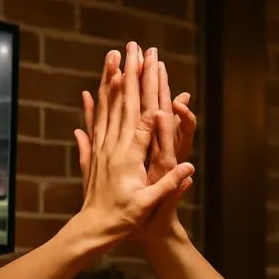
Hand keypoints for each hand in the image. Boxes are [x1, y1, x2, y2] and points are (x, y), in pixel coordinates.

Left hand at [72, 43, 192, 245]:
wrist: (93, 230)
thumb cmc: (124, 219)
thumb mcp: (150, 204)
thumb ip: (169, 185)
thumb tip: (190, 168)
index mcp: (130, 157)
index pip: (143, 116)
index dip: (149, 91)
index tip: (152, 68)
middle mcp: (113, 147)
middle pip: (124, 103)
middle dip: (130, 74)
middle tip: (133, 48)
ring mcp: (100, 149)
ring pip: (106, 108)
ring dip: (109, 81)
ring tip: (112, 57)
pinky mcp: (93, 155)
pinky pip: (92, 126)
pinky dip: (91, 108)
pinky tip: (88, 92)